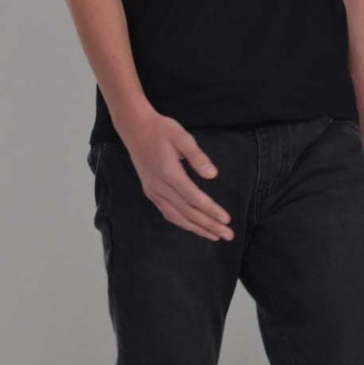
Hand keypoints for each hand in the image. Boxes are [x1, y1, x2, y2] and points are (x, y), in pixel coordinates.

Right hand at [122, 109, 234, 242]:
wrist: (135, 129)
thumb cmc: (161, 129)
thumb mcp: (182, 136)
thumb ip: (197, 156)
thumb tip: (213, 175)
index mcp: (169, 172)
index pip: (194, 198)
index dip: (211, 211)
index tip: (226, 219)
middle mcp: (159, 186)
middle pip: (187, 212)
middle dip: (209, 225)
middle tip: (228, 234)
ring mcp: (153, 191)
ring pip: (177, 217)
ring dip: (197, 228)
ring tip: (215, 235)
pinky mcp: (150, 192)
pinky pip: (167, 213)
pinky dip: (182, 223)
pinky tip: (193, 227)